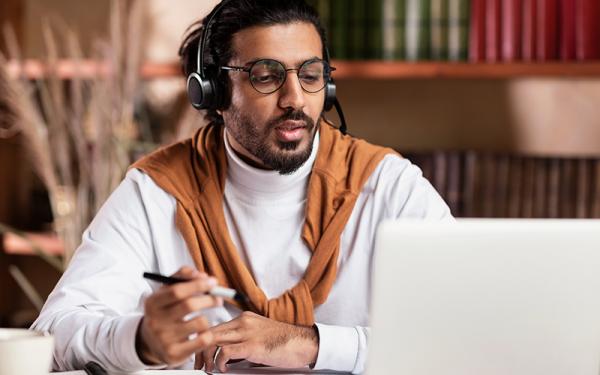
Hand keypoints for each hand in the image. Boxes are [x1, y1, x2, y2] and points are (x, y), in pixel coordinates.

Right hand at [135, 266, 222, 365]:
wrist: (149, 342)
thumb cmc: (164, 311)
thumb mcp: (166, 291)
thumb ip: (182, 276)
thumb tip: (202, 276)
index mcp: (153, 303)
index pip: (177, 291)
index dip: (198, 284)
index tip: (213, 281)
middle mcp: (155, 321)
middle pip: (190, 305)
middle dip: (209, 300)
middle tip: (218, 299)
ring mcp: (164, 339)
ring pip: (200, 322)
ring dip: (207, 319)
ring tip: (202, 320)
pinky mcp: (174, 354)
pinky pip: (203, 340)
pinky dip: (208, 334)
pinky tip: (201, 333)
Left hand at [196, 311, 318, 372]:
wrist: (304, 343)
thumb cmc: (285, 343)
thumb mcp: (259, 337)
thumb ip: (242, 342)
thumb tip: (226, 357)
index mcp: (244, 319)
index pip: (215, 327)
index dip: (203, 341)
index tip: (200, 355)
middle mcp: (243, 322)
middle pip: (210, 332)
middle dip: (199, 349)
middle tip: (199, 364)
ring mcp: (247, 332)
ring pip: (213, 340)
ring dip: (206, 357)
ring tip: (209, 368)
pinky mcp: (252, 345)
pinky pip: (225, 352)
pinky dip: (219, 362)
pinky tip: (223, 369)